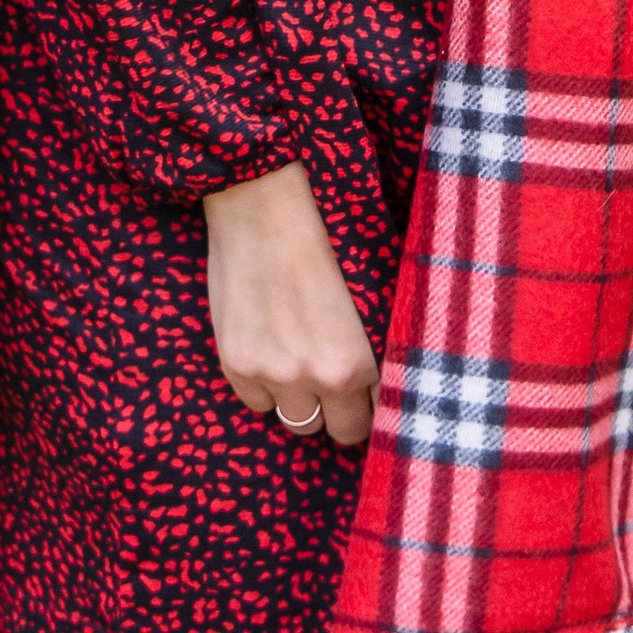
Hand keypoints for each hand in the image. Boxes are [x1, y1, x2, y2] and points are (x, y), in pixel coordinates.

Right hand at [202, 162, 381, 448]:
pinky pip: (257, 403)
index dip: (382, 403)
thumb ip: (382, 339)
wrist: (262, 202)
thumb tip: (397, 374)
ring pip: (298, 423)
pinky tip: (273, 350)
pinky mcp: (234, 363)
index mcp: (355, 360)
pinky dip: (267, 387)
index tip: (379, 394)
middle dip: (347, 410)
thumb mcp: (374, 288)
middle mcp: (314, 376)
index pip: (381, 416)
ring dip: (306, 402)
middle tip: (345, 384)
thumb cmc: (328, 232)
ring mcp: (269, 373)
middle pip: (341, 431)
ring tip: (308, 365)